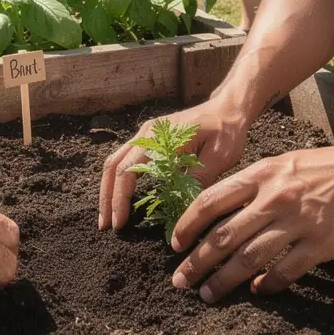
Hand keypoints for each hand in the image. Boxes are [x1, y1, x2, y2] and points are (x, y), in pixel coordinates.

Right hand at [98, 96, 249, 231]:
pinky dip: (119, 179)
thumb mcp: (219, 156)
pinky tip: (122, 197)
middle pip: (114, 165)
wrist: (228, 108)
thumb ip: (198, 179)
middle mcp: (147, 134)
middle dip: (106, 197)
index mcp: (160, 138)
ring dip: (109, 188)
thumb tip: (180, 209)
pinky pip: (126, 159)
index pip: (128, 170)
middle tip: (105, 226)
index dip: (120, 198)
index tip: (119, 223)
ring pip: (116, 161)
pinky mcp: (151, 139)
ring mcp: (147, 135)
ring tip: (109, 216)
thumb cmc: (226, 130)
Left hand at [169, 132, 333, 301]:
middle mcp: (274, 197)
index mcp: (262, 175)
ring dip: (224, 280)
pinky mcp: (321, 244)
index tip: (175, 245)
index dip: (188, 225)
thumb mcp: (285, 164)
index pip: (211, 201)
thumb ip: (257, 185)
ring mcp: (297, 221)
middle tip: (179, 281)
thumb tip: (227, 210)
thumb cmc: (331, 167)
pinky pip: (286, 271)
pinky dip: (267, 285)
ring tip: (208, 295)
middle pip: (224, 235)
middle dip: (197, 261)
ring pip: (249, 258)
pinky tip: (257, 293)